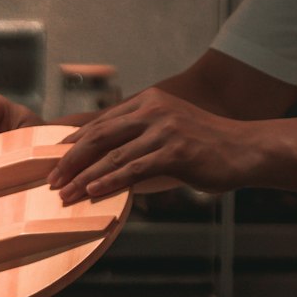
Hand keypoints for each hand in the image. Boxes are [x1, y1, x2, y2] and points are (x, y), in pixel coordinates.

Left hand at [47, 87, 250, 201]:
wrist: (246, 150)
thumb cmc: (207, 147)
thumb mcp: (169, 133)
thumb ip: (140, 140)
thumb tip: (108, 161)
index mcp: (149, 101)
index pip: (101, 123)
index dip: (74, 143)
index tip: (54, 161)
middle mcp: (154, 110)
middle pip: (100, 136)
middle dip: (70, 160)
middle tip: (50, 180)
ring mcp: (164, 129)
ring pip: (112, 156)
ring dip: (84, 177)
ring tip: (65, 194)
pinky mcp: (174, 152)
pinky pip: (133, 169)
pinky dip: (109, 182)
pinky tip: (92, 192)